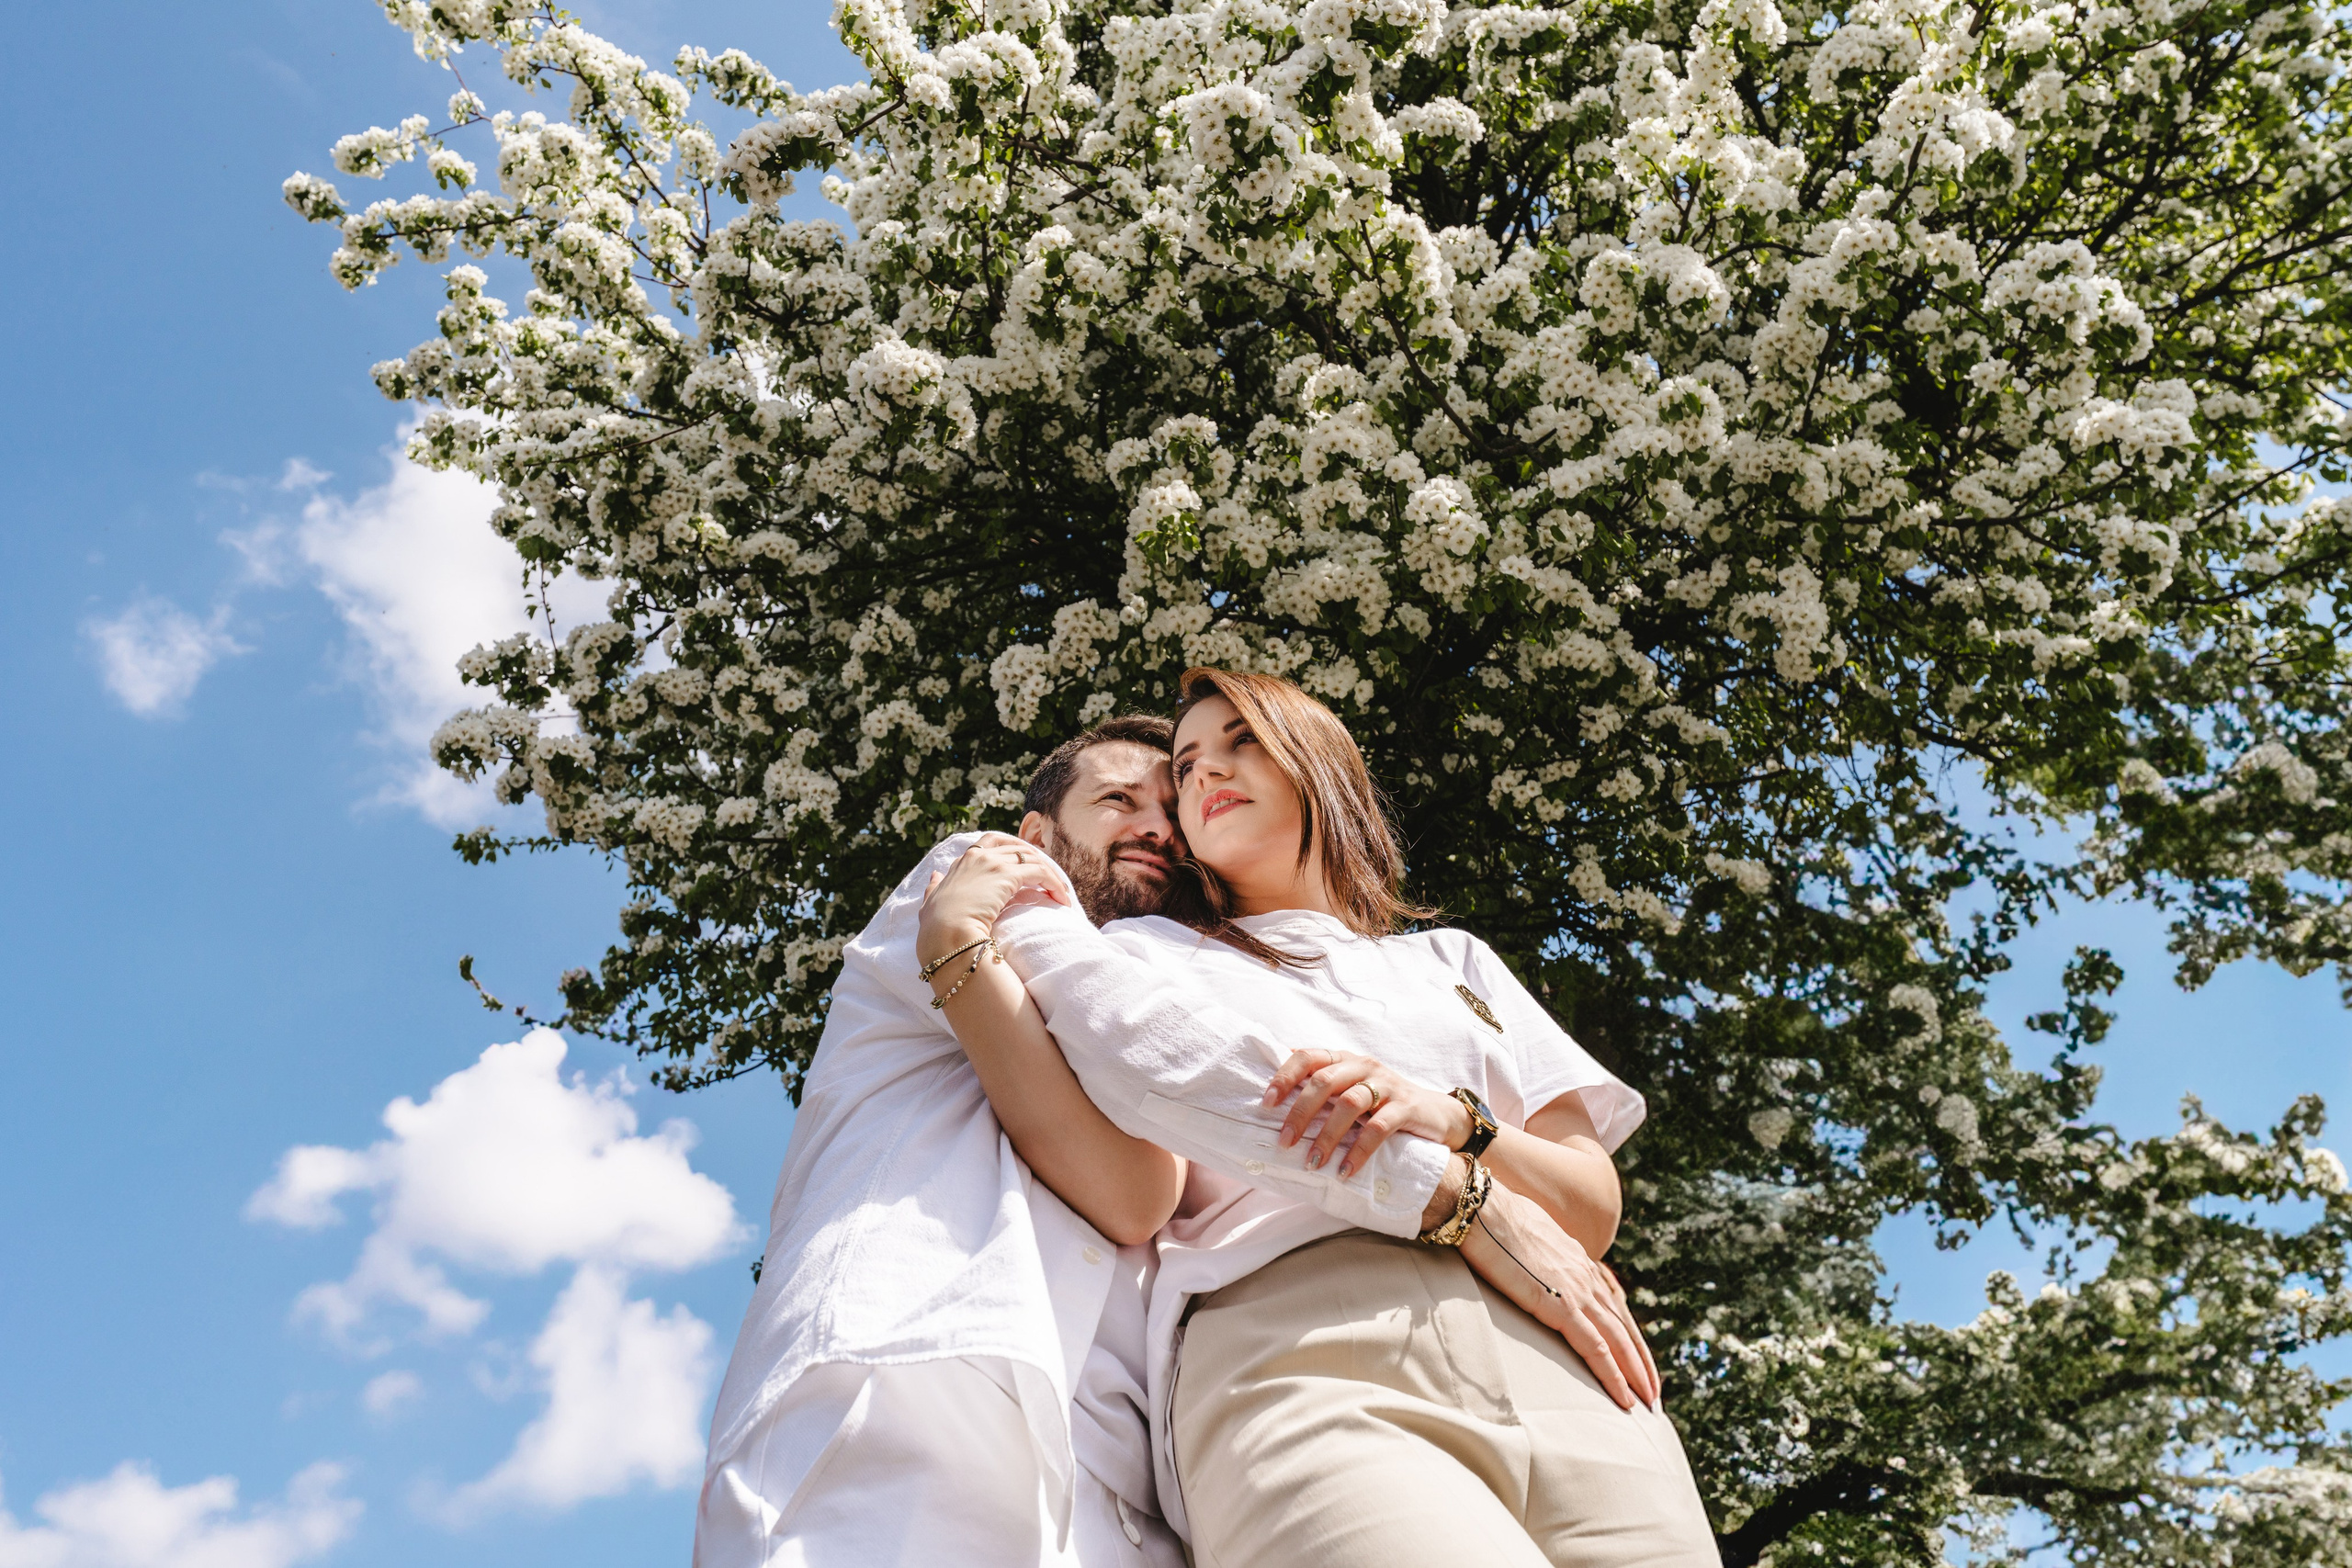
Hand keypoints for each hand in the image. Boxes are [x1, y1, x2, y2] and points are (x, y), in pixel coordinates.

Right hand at [918, 833, 1070, 965]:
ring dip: (1050, 873)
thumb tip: (935, 876)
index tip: (1023, 862)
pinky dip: (1054, 883)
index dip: (1010, 850)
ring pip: (1032, 858)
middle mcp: (978, 856)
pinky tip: (1061, 898)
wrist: (945, 935)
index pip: (990, 843)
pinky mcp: (1008, 874)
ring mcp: (992, 863)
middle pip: (1015, 846)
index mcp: (961, 862)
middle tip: (1049, 874)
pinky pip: (1040, 872)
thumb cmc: (936, 928)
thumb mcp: (929, 904)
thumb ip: (933, 888)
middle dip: (1035, 857)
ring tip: (1061, 891)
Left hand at [1261, 1048, 1467, 1178]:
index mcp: (1345, 1059)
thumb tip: (1274, 1093)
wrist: (1436, 1114)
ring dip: (1327, 1136)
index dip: (1285, 1077)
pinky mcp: (1406, 1107)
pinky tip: (1344, 1171)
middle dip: (1300, 1113)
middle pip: (1324, 1081)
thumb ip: (1322, 1087)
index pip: (1308, 1057)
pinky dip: (1358, 1151)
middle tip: (1284, 1142)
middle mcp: (1364, 1066)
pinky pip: (1378, 1128)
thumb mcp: (1351, 1089)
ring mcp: (1386, 1085)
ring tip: (1312, 1163)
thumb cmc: (1382, 1103)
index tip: (1267, 1103)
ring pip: (1349, 1104)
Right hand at [1457, 1182, 1662, 1412]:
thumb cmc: (1491, 1219)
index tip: (1635, 1356)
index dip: (1626, 1333)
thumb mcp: (1525, 1238)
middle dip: (1641, 1361)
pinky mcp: (1562, 1306)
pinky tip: (1623, 1398)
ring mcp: (1577, 1291)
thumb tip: (1530, 1263)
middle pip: (1624, 1326)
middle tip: (1653, 1393)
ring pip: (1619, 1341)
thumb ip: (1538, 1256)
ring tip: (1648, 1403)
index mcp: (1577, 1261)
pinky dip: (1613, 1375)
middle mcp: (1586, 1276)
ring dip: (1636, 1374)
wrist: (1481, 1208)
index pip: (1612, 1304)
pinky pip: (1596, 1348)